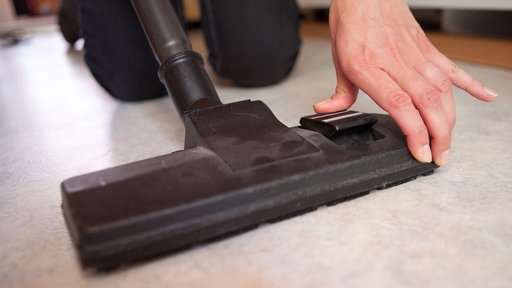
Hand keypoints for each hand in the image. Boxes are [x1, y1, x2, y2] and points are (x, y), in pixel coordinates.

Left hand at [314, 0, 496, 165]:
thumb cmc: (352, 22)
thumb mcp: (338, 60)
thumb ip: (339, 91)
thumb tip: (326, 109)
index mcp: (370, 67)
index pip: (399, 104)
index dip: (414, 131)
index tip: (421, 151)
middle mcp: (395, 62)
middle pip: (426, 102)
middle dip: (438, 134)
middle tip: (439, 156)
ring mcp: (415, 54)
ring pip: (441, 90)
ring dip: (449, 119)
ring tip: (448, 142)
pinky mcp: (427, 47)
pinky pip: (451, 68)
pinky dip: (470, 84)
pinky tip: (485, 97)